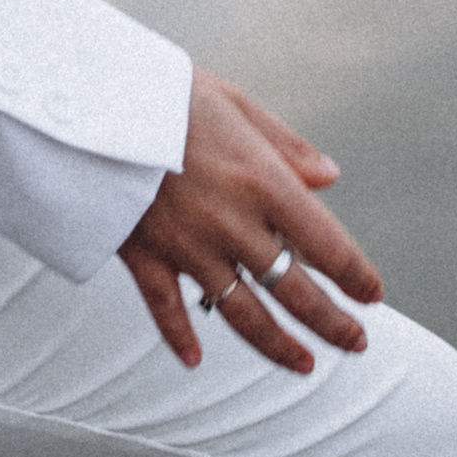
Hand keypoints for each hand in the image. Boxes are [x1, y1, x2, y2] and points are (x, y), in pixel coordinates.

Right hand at [120, 71, 383, 375]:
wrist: (84, 96)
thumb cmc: (161, 91)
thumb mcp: (232, 101)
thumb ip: (285, 144)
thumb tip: (330, 179)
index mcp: (261, 181)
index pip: (327, 245)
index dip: (356, 275)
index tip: (372, 293)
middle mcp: (232, 224)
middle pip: (295, 291)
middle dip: (333, 323)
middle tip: (356, 342)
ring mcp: (188, 247)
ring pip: (244, 314)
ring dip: (279, 346)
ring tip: (305, 365)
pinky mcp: (144, 256)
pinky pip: (166, 309)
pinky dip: (180, 337)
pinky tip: (195, 360)